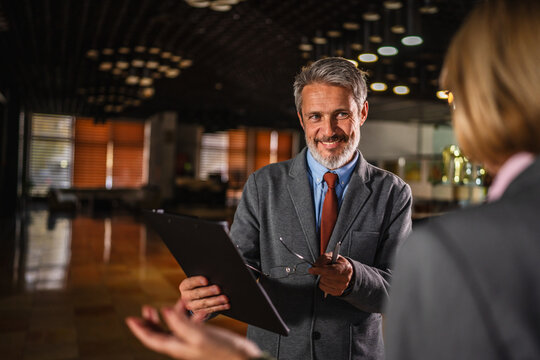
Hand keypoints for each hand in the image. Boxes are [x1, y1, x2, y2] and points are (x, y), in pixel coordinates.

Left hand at [125, 300, 262, 359]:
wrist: (241, 359)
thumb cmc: (221, 351)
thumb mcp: (198, 335)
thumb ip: (180, 323)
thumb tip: (164, 310)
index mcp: (176, 347)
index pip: (151, 339)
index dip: (139, 329)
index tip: (130, 319)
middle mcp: (181, 346)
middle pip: (159, 335)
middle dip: (150, 322)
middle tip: (146, 309)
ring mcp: (191, 343)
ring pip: (172, 330)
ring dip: (168, 316)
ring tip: (170, 305)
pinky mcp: (201, 340)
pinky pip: (187, 327)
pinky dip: (186, 316)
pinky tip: (191, 309)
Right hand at [179, 276, 229, 317]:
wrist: (195, 297)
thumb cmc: (199, 284)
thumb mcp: (198, 281)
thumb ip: (203, 279)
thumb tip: (215, 278)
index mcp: (184, 286)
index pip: (190, 283)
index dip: (197, 281)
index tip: (206, 280)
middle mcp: (186, 297)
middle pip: (197, 294)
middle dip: (208, 291)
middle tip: (218, 289)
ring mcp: (192, 306)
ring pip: (204, 304)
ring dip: (216, 301)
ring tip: (225, 298)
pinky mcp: (200, 313)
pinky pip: (210, 310)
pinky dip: (219, 307)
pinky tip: (226, 305)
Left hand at [308, 253, 352, 295]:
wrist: (345, 270)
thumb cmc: (337, 263)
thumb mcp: (331, 256)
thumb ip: (323, 259)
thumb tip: (315, 266)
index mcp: (345, 267)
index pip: (332, 271)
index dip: (321, 270)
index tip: (312, 269)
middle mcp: (346, 278)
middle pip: (327, 278)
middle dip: (321, 273)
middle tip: (321, 270)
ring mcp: (343, 286)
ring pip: (324, 283)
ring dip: (321, 278)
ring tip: (326, 275)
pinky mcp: (338, 292)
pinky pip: (324, 289)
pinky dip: (322, 284)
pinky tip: (326, 280)